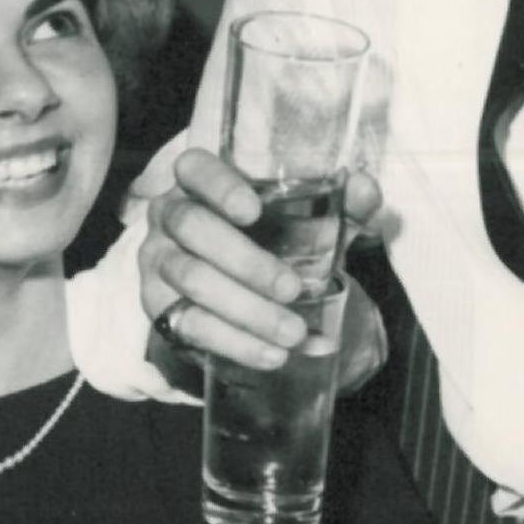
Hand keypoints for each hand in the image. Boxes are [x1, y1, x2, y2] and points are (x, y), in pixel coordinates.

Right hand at [139, 147, 385, 388]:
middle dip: (245, 261)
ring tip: (292, 332)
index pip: (195, 168)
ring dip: (245, 309)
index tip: (254, 210)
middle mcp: (169, 215)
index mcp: (201, 183)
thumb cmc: (268, 241)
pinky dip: (234, 343)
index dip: (219, 186)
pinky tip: (271, 354)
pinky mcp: (159, 308)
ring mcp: (157, 261)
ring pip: (190, 279)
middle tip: (292, 289)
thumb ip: (338, 205)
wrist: (231, 292)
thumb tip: (367, 190)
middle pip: (191, 226)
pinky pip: (188, 325)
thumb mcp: (304, 222)